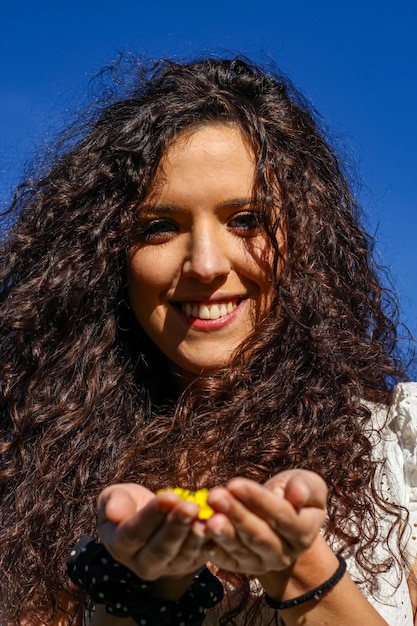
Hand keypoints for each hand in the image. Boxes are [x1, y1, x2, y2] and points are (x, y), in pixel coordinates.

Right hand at [97, 483, 208, 580]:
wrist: (150, 517)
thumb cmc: (130, 503)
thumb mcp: (116, 496)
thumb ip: (113, 502)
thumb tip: (113, 514)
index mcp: (119, 546)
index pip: (135, 533)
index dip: (152, 516)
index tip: (169, 497)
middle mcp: (142, 563)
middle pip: (160, 549)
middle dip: (177, 527)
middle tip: (191, 507)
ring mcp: (168, 567)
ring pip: (183, 554)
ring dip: (195, 535)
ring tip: (206, 516)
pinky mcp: (189, 564)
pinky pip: (201, 555)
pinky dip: (210, 541)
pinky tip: (218, 524)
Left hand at [201, 469, 326, 574]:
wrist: (282, 520)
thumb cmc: (292, 493)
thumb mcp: (307, 484)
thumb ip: (305, 487)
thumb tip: (298, 495)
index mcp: (303, 531)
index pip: (281, 515)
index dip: (258, 500)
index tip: (235, 483)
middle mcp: (285, 553)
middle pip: (259, 535)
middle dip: (235, 514)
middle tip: (214, 496)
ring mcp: (263, 563)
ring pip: (241, 550)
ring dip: (222, 533)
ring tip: (206, 517)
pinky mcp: (243, 567)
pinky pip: (227, 561)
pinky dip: (214, 549)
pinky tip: (201, 533)